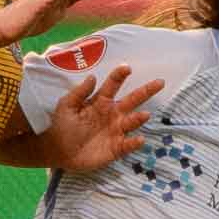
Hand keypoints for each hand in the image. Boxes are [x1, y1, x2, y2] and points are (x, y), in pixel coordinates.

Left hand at [45, 65, 162, 171]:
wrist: (58, 150)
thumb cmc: (62, 125)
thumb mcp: (66, 106)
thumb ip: (79, 93)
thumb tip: (93, 76)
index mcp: (100, 102)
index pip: (112, 86)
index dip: (119, 76)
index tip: (127, 67)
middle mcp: (112, 114)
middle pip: (132, 100)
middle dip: (145, 91)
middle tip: (159, 82)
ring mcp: (116, 130)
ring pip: (132, 122)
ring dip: (139, 118)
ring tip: (145, 114)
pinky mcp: (116, 147)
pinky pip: (128, 144)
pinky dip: (134, 142)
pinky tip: (139, 139)